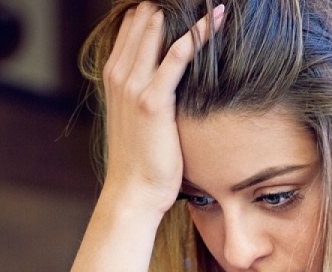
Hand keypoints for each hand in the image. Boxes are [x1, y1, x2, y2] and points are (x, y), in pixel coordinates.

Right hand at [100, 2, 222, 217]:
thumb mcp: (138, 116)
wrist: (133, 192)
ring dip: (186, 10)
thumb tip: (171, 79)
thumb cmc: (142, 159)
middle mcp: (119, 73)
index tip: (183, 2)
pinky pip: (178, 55)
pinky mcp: (153, 100)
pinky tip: (217, 18)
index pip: (132, 22)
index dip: (154, 8)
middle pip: (143, 17)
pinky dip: (199, 33)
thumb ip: (147, 90)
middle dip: (169, 3)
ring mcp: (133, 85)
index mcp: (114, 74)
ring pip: (158, 28)